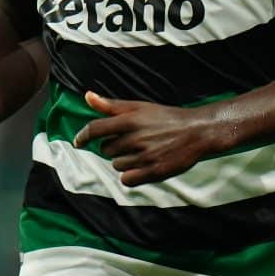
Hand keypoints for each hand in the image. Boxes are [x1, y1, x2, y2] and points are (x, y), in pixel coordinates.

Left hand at [73, 91, 218, 186]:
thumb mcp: (140, 107)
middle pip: (106, 149)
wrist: (196, 132)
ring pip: (117, 165)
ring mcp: (145, 156)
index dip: (82, 136)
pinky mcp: (154, 172)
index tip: (78, 142)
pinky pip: (127, 179)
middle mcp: (135, 138)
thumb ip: (112, 105)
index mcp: (130, 120)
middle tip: (132, 142)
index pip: (95, 129)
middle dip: (114, 147)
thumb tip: (87, 96)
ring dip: (124, 161)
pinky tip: (141, 167)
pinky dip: (131, 175)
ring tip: (141, 152)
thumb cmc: (166, 117)